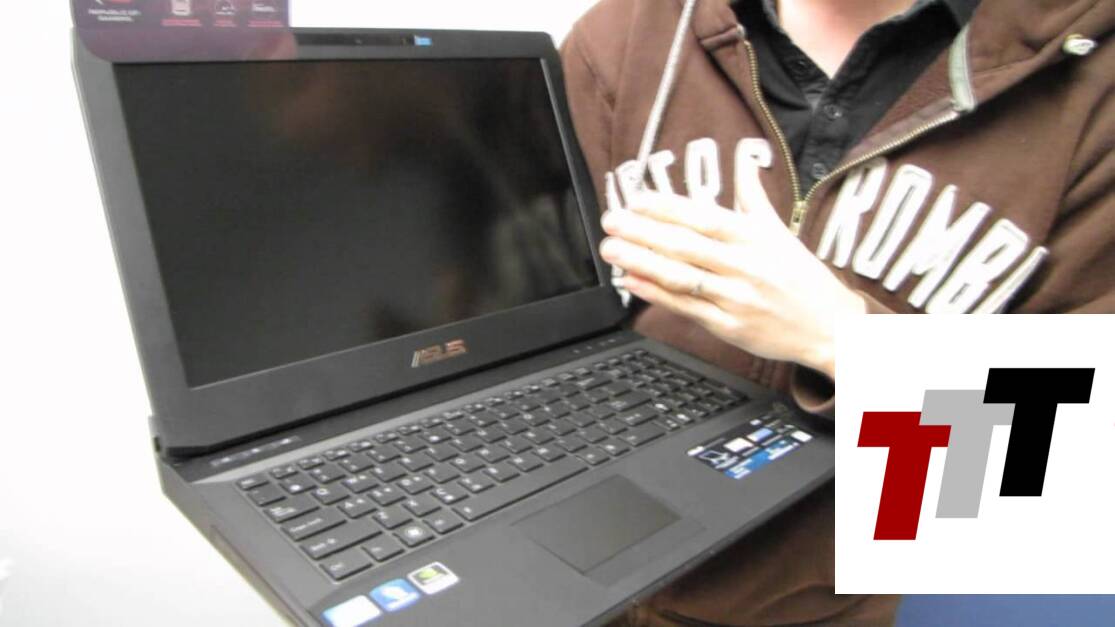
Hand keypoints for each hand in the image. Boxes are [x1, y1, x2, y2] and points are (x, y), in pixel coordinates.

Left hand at [599, 164, 864, 378]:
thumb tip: (746, 157)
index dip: (668, 207)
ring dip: (642, 262)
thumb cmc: (802, 278)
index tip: (637, 198)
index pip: (704, 218)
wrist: (830, 327)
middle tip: (611, 220)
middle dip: (643, 232)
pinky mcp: (729, 326)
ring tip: (612, 249)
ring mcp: (735, 298)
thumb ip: (754, 196)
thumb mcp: (780, 231)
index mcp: (754, 238)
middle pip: (686, 245)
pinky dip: (656, 294)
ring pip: (681, 276)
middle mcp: (744, 266)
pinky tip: (632, 282)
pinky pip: (686, 308)